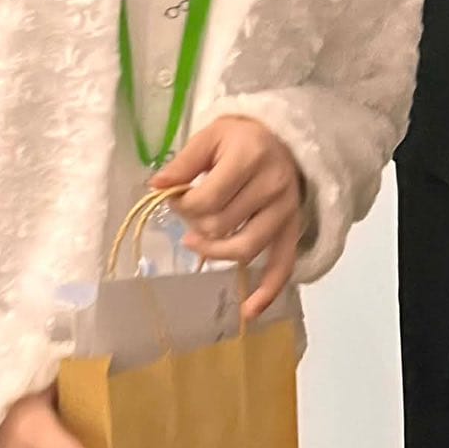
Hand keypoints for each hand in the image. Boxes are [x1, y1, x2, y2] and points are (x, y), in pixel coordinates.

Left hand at [154, 116, 302, 320]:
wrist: (283, 138)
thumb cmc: (241, 138)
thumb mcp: (210, 137)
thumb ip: (183, 163)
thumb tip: (156, 187)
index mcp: (250, 157)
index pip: (207, 200)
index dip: (182, 206)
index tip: (176, 198)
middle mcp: (273, 186)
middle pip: (222, 226)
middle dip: (195, 224)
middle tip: (189, 212)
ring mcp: (286, 211)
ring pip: (244, 249)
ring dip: (214, 252)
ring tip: (197, 243)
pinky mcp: (293, 230)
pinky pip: (283, 266)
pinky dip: (267, 292)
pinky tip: (249, 311)